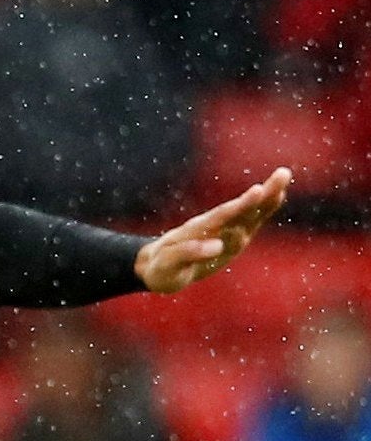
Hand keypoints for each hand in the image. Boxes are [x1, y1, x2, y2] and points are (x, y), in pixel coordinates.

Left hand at [136, 167, 290, 294]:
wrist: (157, 267)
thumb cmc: (162, 267)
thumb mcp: (168, 265)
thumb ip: (188, 254)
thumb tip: (217, 245)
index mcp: (199, 230)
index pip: (225, 215)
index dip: (242, 205)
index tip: (259, 190)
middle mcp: (214, 228)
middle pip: (243, 208)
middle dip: (264, 194)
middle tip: (283, 173)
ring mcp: (224, 233)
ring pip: (250, 214)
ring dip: (267, 200)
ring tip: (283, 182)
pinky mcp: (231, 242)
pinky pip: (250, 225)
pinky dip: (262, 212)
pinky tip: (276, 196)